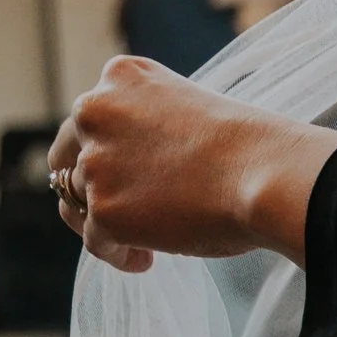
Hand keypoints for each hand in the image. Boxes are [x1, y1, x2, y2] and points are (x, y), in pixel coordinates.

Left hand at [47, 57, 336, 270]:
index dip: (102, 152)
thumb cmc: (247, 146)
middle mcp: (96, 112)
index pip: (87, 120)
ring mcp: (97, 162)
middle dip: (92, 187)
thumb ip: (147, 125)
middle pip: (68, 162)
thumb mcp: (185, 109)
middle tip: (120, 210)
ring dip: (106, 224)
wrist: (267, 175)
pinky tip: (146, 259)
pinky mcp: (105, 211)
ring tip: (144, 241)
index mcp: (120, 77)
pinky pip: (96, 242)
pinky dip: (118, 254)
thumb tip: (129, 174)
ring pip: (78, 204)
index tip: (129, 174)